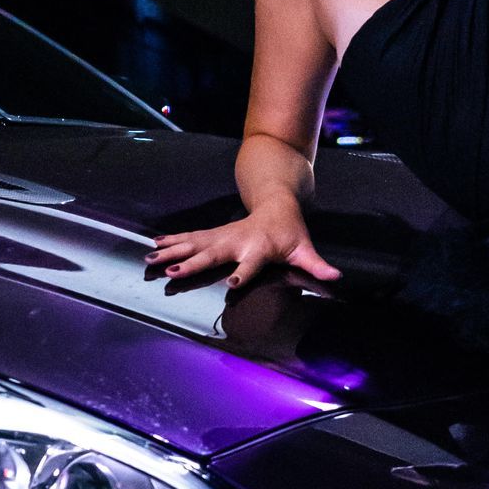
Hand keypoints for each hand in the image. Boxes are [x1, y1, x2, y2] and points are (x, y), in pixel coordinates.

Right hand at [144, 201, 341, 296]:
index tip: (233, 284)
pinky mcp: (213, 234)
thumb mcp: (304, 249)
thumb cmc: (291, 233)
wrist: (277, 204)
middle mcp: (236, 242)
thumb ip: (317, 265)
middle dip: (192, 264)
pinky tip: (153, 245)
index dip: (243, 274)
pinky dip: (171, 241)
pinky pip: (189, 238)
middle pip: (212, 254)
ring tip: (151, 258)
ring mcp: (221, 236)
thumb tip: (337, 277)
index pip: (250, 265)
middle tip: (172, 272)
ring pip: (193, 244)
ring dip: (172, 252)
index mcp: (259, 249)